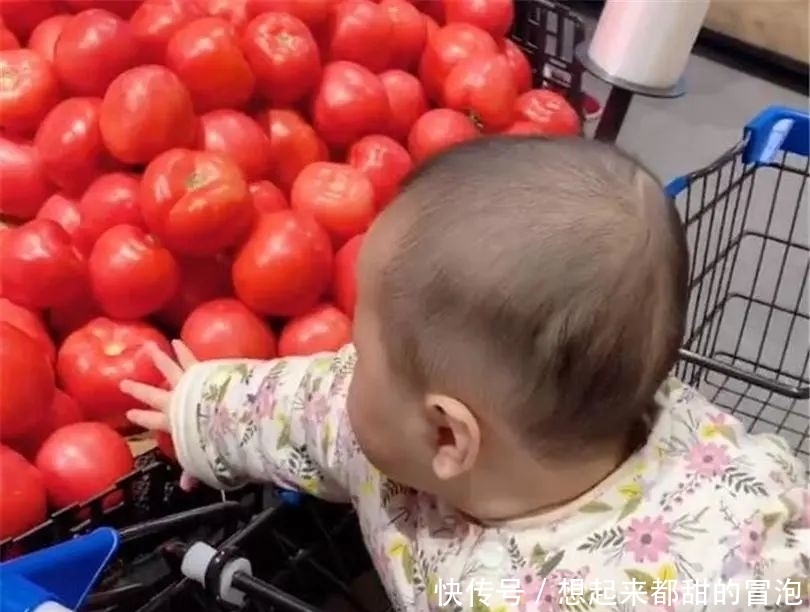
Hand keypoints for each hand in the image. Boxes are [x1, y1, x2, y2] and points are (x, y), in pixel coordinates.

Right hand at [120, 339, 198, 489]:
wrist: (223, 417)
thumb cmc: (212, 439)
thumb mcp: (201, 460)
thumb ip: (194, 471)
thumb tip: (186, 487)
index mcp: (172, 423)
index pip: (152, 421)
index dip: (141, 418)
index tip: (130, 413)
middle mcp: (174, 402)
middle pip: (151, 394)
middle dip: (137, 389)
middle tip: (124, 383)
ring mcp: (186, 385)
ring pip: (168, 369)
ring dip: (158, 358)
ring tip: (149, 347)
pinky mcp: (200, 373)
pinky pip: (190, 359)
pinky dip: (184, 350)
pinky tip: (178, 341)